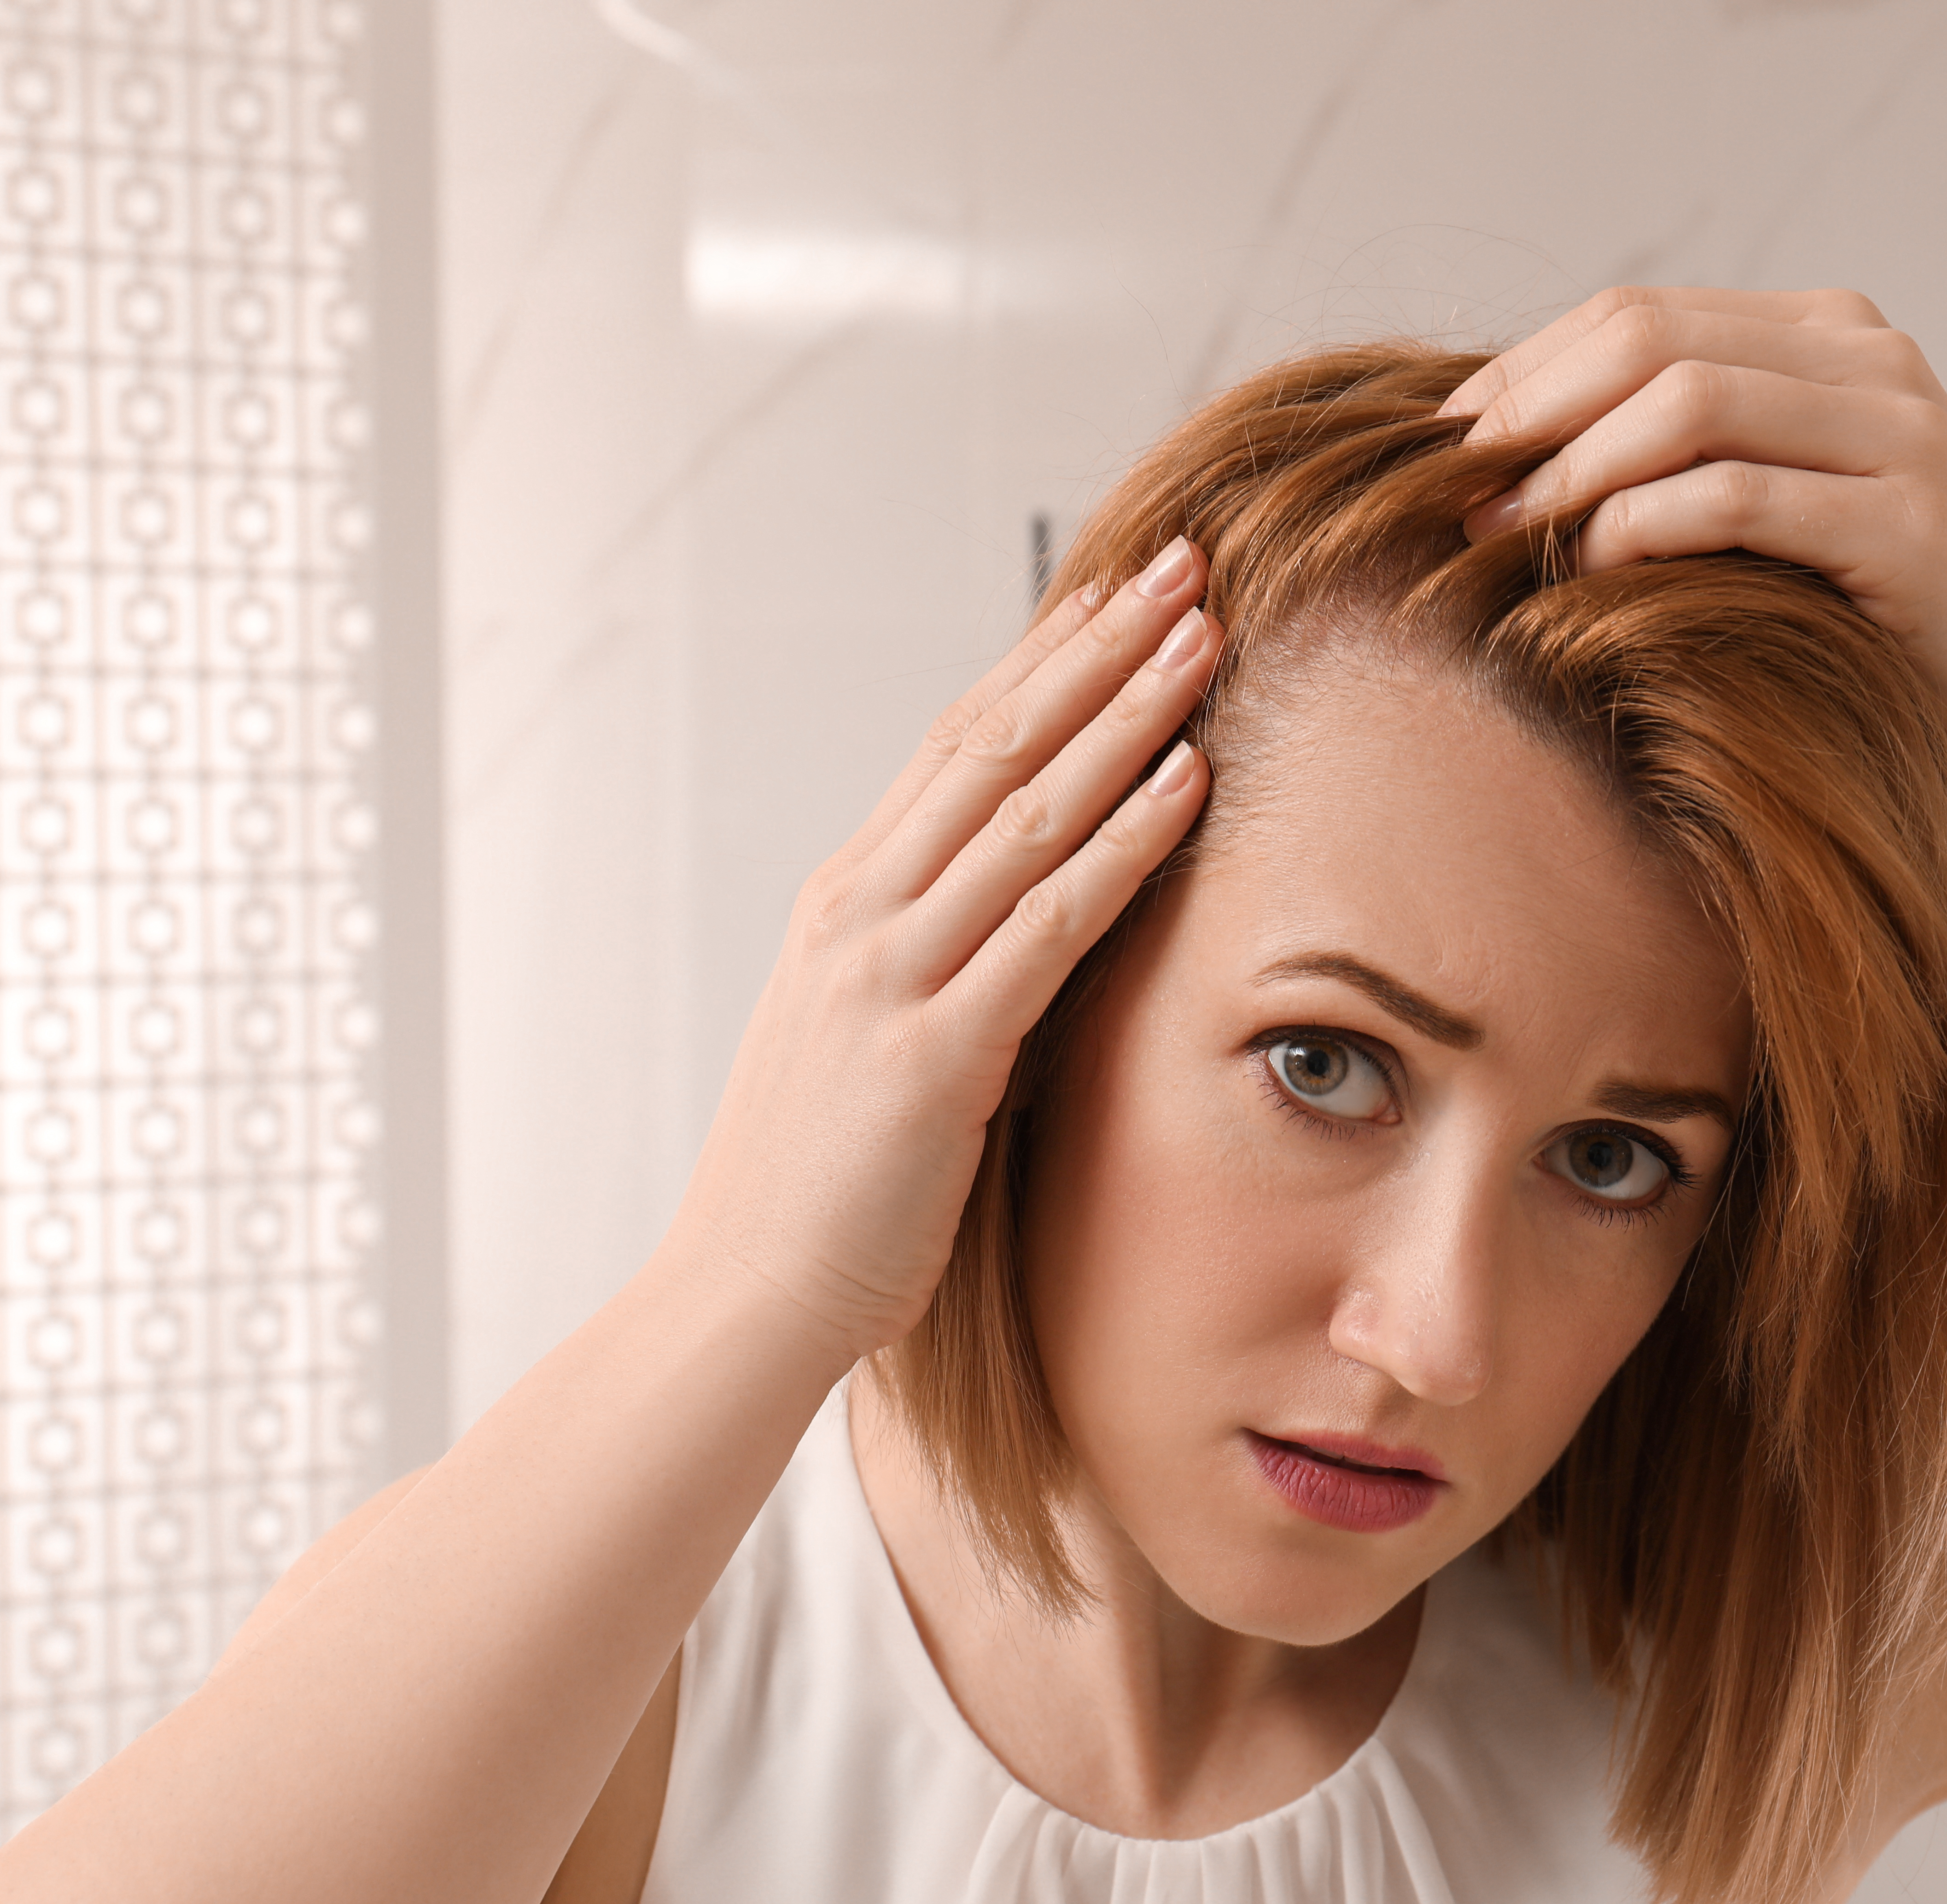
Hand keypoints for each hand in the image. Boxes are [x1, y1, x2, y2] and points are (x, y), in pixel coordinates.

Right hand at [660, 540, 1218, 1361]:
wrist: (744, 1296)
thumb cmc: (820, 1184)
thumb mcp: (866, 1037)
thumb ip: (930, 964)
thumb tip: (1012, 918)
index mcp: (845, 903)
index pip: (954, 746)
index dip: (1040, 661)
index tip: (1112, 594)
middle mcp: (861, 913)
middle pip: (993, 744)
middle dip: (1094, 646)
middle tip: (1179, 563)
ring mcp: (892, 976)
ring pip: (1026, 809)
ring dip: (1124, 713)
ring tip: (1202, 635)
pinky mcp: (935, 1053)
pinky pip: (1049, 922)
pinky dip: (1122, 841)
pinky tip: (1188, 780)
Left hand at [1441, 287, 1946, 794]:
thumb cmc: (1905, 613)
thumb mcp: (1794, 511)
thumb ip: (1698, 467)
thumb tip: (1523, 476)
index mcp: (1828, 337)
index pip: (1637, 315)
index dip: (1525, 372)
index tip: (1446, 448)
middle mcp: (1865, 361)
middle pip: (1647, 338)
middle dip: (1530, 412)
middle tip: (1452, 492)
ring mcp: (1895, 434)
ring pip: (1687, 401)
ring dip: (1572, 467)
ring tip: (1505, 533)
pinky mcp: (1908, 525)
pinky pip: (1744, 497)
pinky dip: (1648, 524)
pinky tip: (1593, 566)